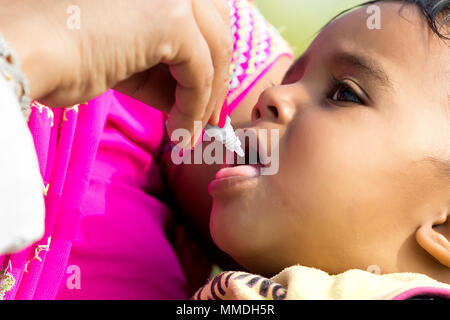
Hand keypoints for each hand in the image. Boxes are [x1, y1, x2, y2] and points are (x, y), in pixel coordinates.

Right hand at [0, 0, 232, 146]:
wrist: (24, 52)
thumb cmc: (61, 54)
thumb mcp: (125, 56)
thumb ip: (161, 66)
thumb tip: (193, 96)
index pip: (202, 13)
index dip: (209, 54)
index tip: (206, 95)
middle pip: (217, 26)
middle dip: (217, 75)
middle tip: (208, 116)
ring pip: (215, 49)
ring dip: (208, 97)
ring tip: (190, 131)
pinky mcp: (170, 18)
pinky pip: (200, 72)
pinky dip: (195, 106)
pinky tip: (181, 131)